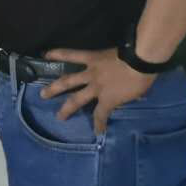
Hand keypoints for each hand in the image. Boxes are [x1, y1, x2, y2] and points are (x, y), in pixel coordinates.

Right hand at [41, 47, 155, 133]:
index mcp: (108, 99)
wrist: (139, 60)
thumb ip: (127, 97)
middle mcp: (95, 88)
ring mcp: (90, 73)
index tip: (97, 132)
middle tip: (58, 116)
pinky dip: (59, 54)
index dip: (98, 124)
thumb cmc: (142, 79)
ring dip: (54, 88)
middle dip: (66, 109)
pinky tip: (47, 55)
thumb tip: (129, 98)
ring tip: (43, 94)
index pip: (101, 115)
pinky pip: (72, 55)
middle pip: (77, 100)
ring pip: (68, 81)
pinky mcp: (90, 58)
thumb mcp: (136, 94)